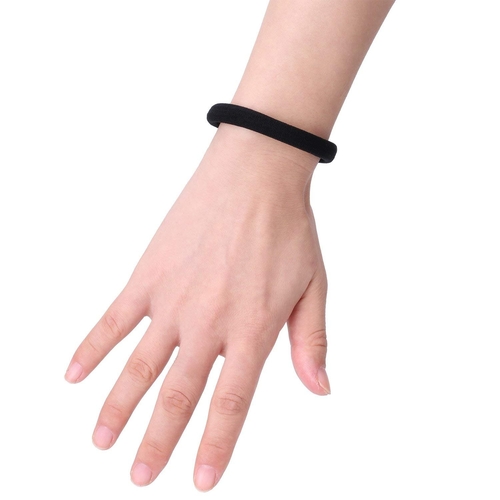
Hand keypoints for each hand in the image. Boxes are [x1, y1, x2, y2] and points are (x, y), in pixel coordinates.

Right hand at [64, 124, 329, 491]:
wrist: (256, 175)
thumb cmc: (288, 230)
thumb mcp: (313, 287)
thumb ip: (310, 342)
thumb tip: (319, 389)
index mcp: (252, 328)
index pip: (231, 401)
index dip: (216, 444)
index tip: (202, 480)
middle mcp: (208, 321)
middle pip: (178, 395)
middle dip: (158, 441)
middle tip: (140, 477)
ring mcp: (173, 298)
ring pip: (139, 366)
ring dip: (118, 407)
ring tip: (102, 441)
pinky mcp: (150, 274)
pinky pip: (113, 318)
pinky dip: (92, 348)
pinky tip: (74, 374)